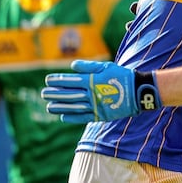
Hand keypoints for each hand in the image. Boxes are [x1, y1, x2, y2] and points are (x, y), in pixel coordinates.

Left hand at [41, 60, 159, 122]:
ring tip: (49, 107)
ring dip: (60, 107)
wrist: (137, 91)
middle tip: (44, 93)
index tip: (48, 80)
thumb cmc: (121, 76)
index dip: (58, 81)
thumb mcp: (106, 66)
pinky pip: (83, 117)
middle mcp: (91, 94)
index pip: (70, 81)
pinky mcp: (101, 115)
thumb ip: (88, 66)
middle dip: (55, 94)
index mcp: (92, 81)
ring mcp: (95, 106)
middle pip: (69, 94)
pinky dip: (72, 117)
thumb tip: (72, 66)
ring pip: (73, 107)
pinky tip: (63, 116)